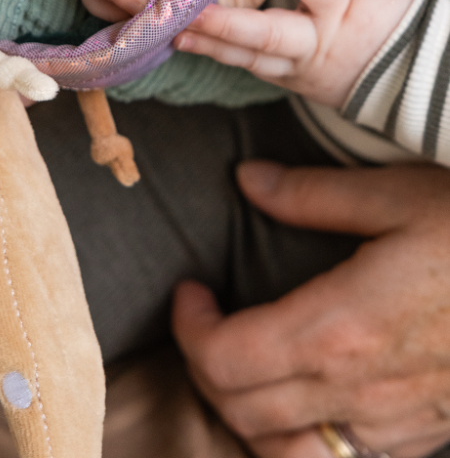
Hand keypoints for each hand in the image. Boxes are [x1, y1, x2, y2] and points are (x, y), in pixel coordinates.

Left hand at [173, 161, 449, 457]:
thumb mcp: (397, 195)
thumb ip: (312, 195)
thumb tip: (248, 181)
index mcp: (338, 329)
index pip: (225, 360)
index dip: (190, 330)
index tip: (190, 292)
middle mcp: (356, 391)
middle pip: (240, 410)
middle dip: (205, 367)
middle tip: (206, 320)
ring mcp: (392, 425)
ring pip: (282, 451)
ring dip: (245, 412)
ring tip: (243, 362)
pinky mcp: (422, 436)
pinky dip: (297, 440)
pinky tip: (306, 400)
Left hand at [175, 0, 422, 106]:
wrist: (412, 73)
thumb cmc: (399, 10)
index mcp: (344, 6)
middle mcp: (319, 41)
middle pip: (269, 35)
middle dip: (228, 25)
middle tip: (192, 12)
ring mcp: (302, 66)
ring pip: (253, 59)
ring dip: (213, 46)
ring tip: (176, 32)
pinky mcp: (291, 80)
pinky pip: (252, 67)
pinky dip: (223, 56)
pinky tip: (192, 42)